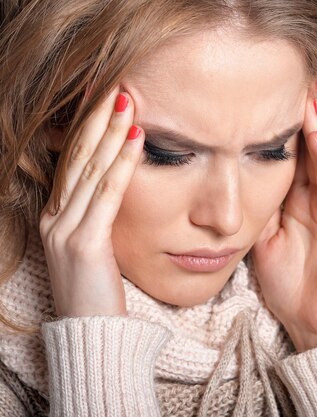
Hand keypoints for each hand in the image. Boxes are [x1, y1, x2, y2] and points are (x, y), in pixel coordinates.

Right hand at [39, 87, 144, 317]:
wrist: (92, 336)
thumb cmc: (100, 292)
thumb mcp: (96, 247)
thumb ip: (99, 216)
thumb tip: (118, 186)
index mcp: (55, 216)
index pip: (73, 160)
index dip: (89, 127)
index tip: (108, 100)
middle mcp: (54, 218)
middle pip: (78, 156)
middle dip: (98, 119)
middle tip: (119, 86)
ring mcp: (64, 230)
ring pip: (91, 169)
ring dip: (112, 132)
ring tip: (129, 101)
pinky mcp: (84, 244)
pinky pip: (108, 195)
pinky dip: (123, 164)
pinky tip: (139, 140)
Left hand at [252, 86, 316, 351]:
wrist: (313, 323)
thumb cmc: (289, 286)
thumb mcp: (264, 242)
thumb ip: (257, 212)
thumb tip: (232, 187)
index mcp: (300, 205)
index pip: (293, 160)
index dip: (282, 133)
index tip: (265, 103)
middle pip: (312, 154)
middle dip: (304, 120)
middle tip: (294, 85)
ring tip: (305, 101)